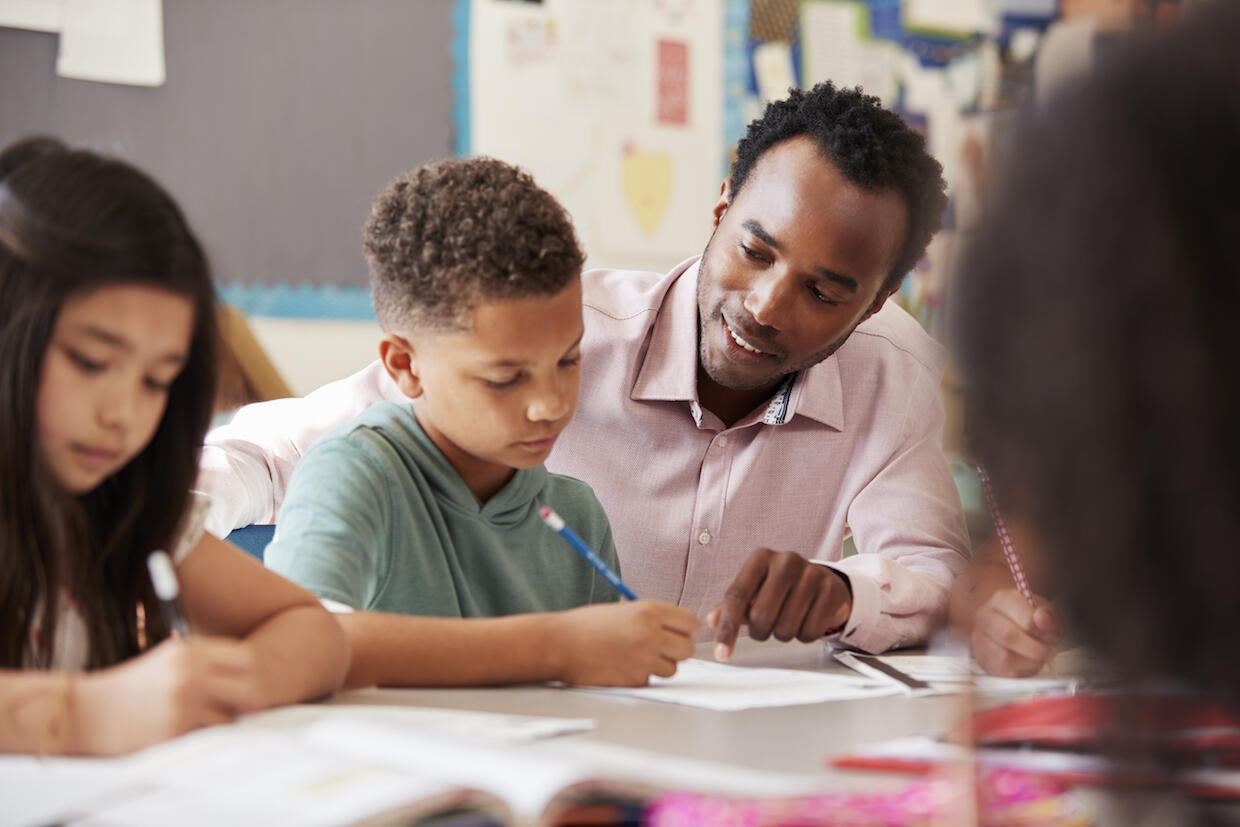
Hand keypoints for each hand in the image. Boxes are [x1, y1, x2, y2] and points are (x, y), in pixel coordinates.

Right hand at [72, 636, 264, 754]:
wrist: (86, 712)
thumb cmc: (131, 685)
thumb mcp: (167, 659)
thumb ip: (205, 661)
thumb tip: (248, 677)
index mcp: (188, 652)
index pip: (244, 658)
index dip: (244, 673)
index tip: (236, 682)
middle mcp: (189, 676)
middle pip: (248, 689)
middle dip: (245, 701)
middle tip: (234, 708)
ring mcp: (182, 706)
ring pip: (232, 719)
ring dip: (225, 723)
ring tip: (205, 721)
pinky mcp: (173, 734)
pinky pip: (207, 739)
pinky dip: (203, 738)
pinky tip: (187, 732)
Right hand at [554, 600, 696, 686]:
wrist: (560, 644)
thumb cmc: (587, 626)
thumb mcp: (625, 611)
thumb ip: (653, 619)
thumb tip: (679, 631)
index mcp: (649, 611)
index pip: (690, 623)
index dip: (685, 630)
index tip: (677, 633)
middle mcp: (650, 635)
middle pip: (687, 649)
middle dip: (677, 650)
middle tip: (661, 648)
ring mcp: (643, 660)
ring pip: (672, 669)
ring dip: (659, 665)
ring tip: (635, 656)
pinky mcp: (634, 680)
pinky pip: (650, 680)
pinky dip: (640, 676)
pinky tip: (621, 666)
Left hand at [707, 548, 851, 661]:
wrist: (824, 582)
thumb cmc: (783, 588)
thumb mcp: (754, 590)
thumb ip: (732, 606)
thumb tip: (711, 621)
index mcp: (761, 558)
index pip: (736, 596)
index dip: (727, 628)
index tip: (722, 652)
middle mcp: (786, 561)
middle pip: (761, 615)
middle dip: (760, 631)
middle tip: (766, 627)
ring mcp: (812, 574)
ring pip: (786, 627)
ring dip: (783, 634)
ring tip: (788, 619)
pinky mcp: (831, 591)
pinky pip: (810, 631)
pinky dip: (805, 635)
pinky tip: (806, 620)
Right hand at [969, 588, 1059, 676]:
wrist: (1005, 622)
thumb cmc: (1026, 616)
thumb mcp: (1042, 609)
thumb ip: (1047, 613)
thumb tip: (1043, 620)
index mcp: (1002, 599)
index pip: (1024, 618)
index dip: (1043, 632)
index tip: (1053, 636)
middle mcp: (985, 617)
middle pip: (1009, 636)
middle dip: (1036, 649)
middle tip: (1049, 651)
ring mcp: (980, 639)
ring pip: (1004, 657)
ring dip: (1029, 662)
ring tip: (1039, 658)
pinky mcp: (982, 659)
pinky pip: (1002, 671)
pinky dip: (1021, 670)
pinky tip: (1028, 663)